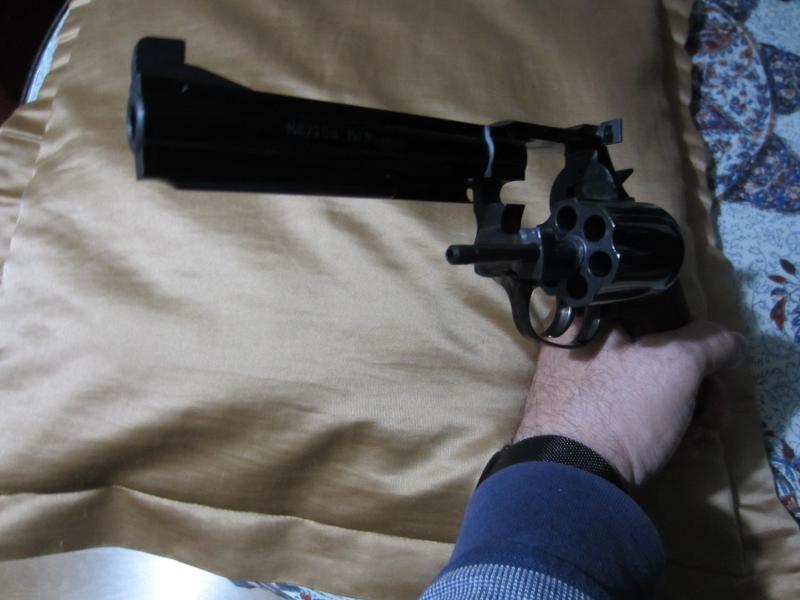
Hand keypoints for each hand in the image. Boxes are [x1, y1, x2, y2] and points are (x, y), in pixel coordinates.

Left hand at [514, 320, 745, 485]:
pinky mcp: (581, 424)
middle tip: (713, 415)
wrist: (573, 479)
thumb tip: (731, 340)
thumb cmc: (620, 409)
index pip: (652, 311)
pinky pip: (629, 415)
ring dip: (684, 412)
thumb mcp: (676, 365)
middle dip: (695, 388)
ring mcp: (574, 389)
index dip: (690, 338)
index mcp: (584, 320)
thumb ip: (710, 342)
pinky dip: (659, 430)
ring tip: (698, 438)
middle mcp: (573, 349)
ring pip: (645, 389)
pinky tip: (680, 451)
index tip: (711, 367)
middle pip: (653, 356)